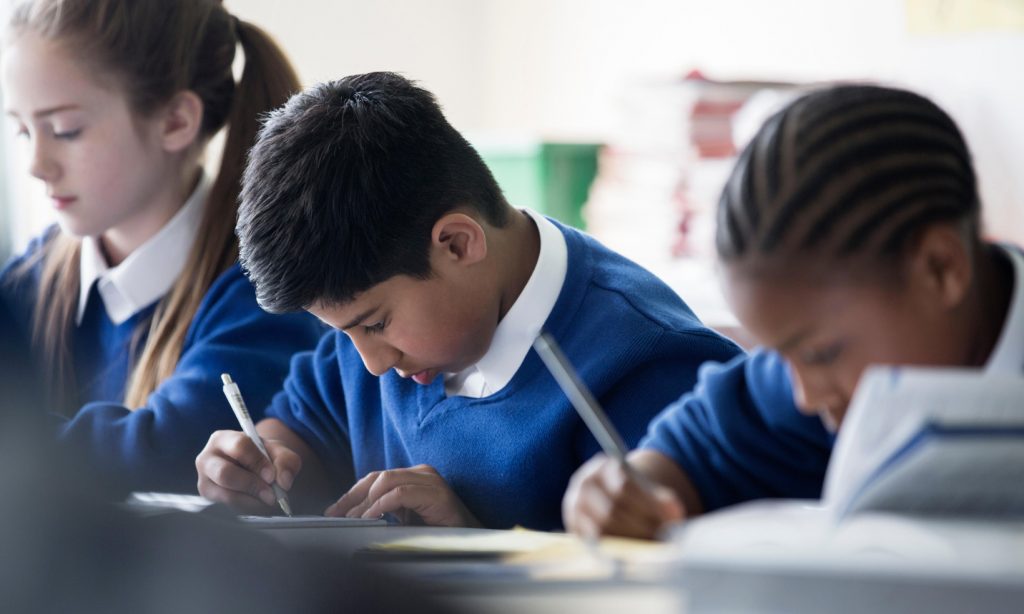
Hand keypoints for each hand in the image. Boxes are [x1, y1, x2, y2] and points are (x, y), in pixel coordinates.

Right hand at [196, 429, 301, 513]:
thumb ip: (286, 461)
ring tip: (267, 499)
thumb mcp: (277, 452)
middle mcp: (207, 459)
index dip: (257, 462)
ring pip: (226, 494)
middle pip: (225, 473)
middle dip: (252, 485)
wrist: (251, 468)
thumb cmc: (261, 457)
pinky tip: (257, 503)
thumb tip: (284, 481)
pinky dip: (247, 508)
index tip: (272, 476)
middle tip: (271, 494)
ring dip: (251, 500)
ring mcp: (205, 480)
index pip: (239, 446)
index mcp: (223, 439)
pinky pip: (227, 507)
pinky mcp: (208, 499)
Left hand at [324, 464, 480, 526]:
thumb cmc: (440, 530)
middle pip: (376, 477)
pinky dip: (381, 506)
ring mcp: (430, 480)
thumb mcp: (407, 517)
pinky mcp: (435, 493)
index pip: (375, 478)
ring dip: (365, 502)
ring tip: (353, 520)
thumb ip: (389, 510)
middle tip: (336, 515)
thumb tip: (356, 515)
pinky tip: (372, 517)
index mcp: (414, 476)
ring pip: (386, 481)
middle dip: (352, 496)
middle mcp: (422, 472)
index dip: (352, 493)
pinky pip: (400, 493)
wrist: (471, 540)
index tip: (333, 510)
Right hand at [563, 454, 684, 539]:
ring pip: (602, 528)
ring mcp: (575, 505)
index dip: (648, 505)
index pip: (624, 487)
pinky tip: (634, 551)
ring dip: (630, 540)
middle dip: (641, 527)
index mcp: (603, 466)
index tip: (670, 519)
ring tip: (652, 545)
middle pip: (612, 509)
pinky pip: (593, 542)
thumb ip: (663, 498)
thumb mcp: (648, 488)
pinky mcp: (574, 527)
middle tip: (663, 538)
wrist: (609, 496)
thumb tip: (674, 513)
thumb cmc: (633, 493)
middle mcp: (583, 483)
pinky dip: (615, 548)